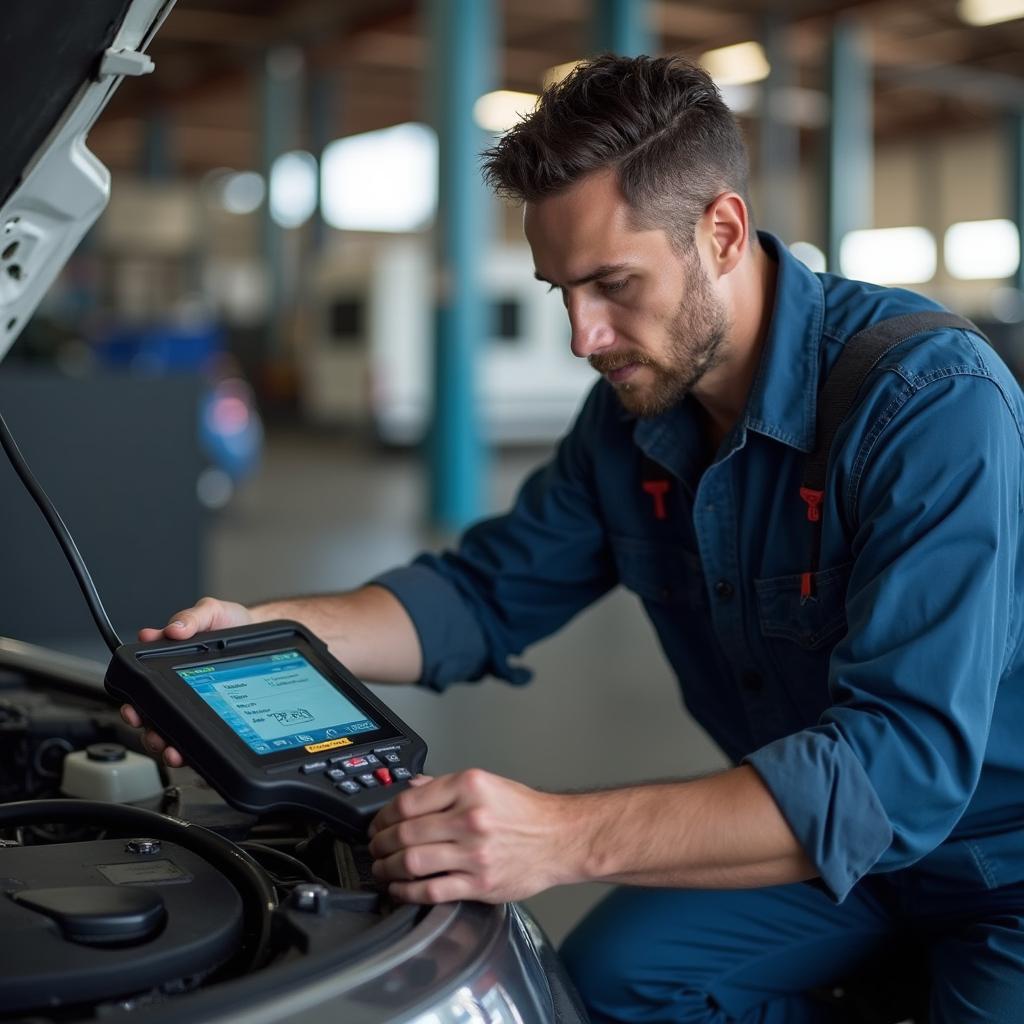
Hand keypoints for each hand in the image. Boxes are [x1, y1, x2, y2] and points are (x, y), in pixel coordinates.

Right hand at [121, 597, 253, 766]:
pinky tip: (189, 755)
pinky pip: (195, 739)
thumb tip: (172, 629)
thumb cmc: (232, 624)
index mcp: (168, 664)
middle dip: (148, 730)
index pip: (141, 687)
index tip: (133, 707)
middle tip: (154, 734)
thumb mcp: (212, 612)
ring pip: (169, 732)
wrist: (260, 635)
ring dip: (165, 745)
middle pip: (151, 716)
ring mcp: (193, 705)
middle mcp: (176, 687)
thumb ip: (192, 617)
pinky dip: (189, 751)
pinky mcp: (211, 718)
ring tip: (172, 750)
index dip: (132, 700)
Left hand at [367, 768, 570, 903]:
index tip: (378, 823)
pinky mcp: (479, 884)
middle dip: (380, 843)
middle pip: (405, 833)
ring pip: (413, 862)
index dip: (383, 815)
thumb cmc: (525, 812)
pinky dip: (407, 891)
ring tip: (381, 868)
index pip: (408, 802)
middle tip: (374, 847)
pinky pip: (431, 890)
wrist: (559, 838)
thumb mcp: (486, 784)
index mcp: (469, 787)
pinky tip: (399, 888)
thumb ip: (445, 787)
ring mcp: (475, 854)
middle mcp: (471, 818)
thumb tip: (411, 789)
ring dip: (387, 868)